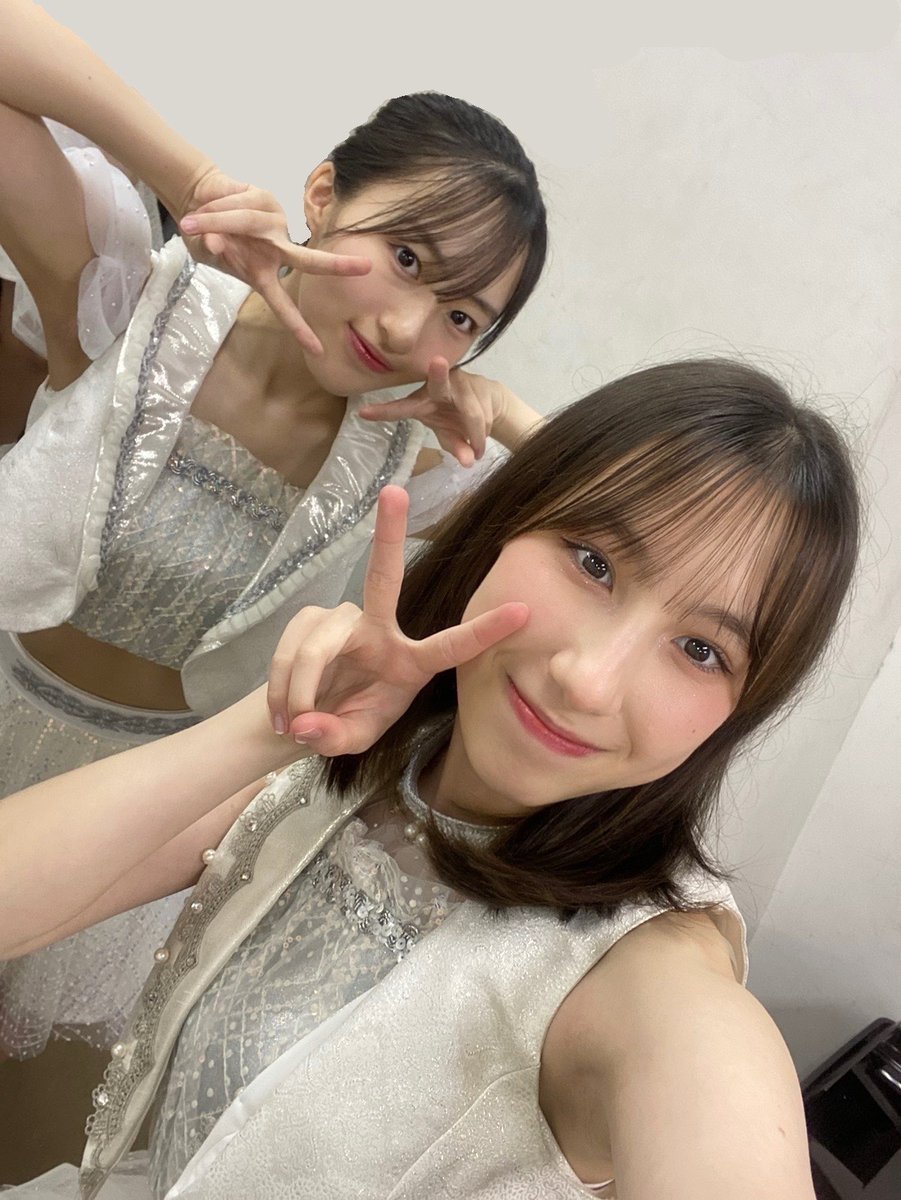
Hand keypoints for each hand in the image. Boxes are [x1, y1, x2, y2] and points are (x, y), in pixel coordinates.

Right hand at [177, 169, 370, 353]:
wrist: (199, 201)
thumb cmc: (206, 235)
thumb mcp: (206, 252)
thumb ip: (214, 251)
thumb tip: (216, 242)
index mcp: (265, 273)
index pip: (285, 305)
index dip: (298, 328)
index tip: (318, 351)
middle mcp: (277, 249)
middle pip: (308, 260)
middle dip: (336, 265)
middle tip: (366, 268)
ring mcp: (276, 223)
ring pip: (246, 222)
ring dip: (214, 221)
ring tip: (191, 223)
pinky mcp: (267, 198)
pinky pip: (239, 204)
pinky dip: (216, 207)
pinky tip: (207, 207)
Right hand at [266, 486, 527, 754]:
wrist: (299, 718)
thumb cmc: (341, 723)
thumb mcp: (349, 739)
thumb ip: (335, 738)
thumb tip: (307, 727)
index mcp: (409, 662)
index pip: (451, 646)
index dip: (484, 631)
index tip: (522, 611)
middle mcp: (379, 630)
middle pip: (384, 577)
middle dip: (390, 534)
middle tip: (394, 491)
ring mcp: (342, 618)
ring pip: (318, 649)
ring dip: (299, 691)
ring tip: (291, 724)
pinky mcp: (308, 618)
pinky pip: (291, 652)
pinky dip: (281, 687)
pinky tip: (282, 713)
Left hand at [358, 359, 518, 465]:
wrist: (491, 403)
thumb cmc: (459, 419)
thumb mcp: (453, 438)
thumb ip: (457, 449)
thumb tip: (469, 462)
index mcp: (421, 403)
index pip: (400, 409)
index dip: (383, 412)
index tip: (363, 413)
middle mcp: (438, 388)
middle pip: (438, 383)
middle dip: (439, 374)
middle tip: (438, 362)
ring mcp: (461, 383)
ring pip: (472, 415)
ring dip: (476, 436)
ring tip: (478, 449)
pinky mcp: (481, 383)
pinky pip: (485, 414)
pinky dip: (485, 432)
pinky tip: (484, 434)